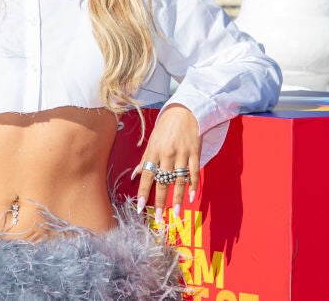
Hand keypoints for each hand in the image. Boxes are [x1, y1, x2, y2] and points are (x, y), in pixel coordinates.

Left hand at [131, 103, 200, 224]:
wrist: (185, 111)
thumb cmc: (166, 127)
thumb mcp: (152, 141)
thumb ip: (144, 160)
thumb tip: (134, 176)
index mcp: (154, 152)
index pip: (147, 175)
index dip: (143, 191)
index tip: (140, 206)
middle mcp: (167, 154)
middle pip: (162, 181)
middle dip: (159, 201)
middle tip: (158, 216)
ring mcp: (182, 154)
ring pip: (179, 180)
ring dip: (177, 198)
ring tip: (176, 213)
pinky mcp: (194, 153)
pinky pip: (194, 172)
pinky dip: (193, 185)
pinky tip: (191, 197)